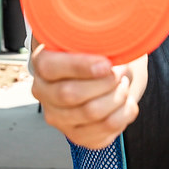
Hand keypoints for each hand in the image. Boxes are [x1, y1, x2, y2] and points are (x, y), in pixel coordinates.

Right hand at [29, 44, 146, 150]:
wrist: (108, 72)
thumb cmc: (98, 52)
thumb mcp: (94, 37)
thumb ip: (95, 35)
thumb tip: (110, 33)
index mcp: (42, 63)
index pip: (50, 67)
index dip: (80, 66)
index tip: (106, 63)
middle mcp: (44, 92)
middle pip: (70, 94)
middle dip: (105, 82)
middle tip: (121, 71)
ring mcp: (58, 117)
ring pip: (91, 113)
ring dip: (117, 96)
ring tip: (123, 83)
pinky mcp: (78, 135)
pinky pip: (105, 130)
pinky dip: (124, 113)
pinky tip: (126, 100)